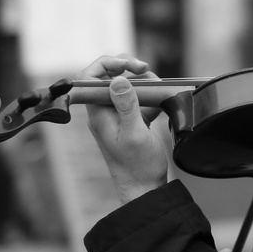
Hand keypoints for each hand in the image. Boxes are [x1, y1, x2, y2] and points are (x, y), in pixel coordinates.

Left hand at [79, 54, 171, 204]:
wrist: (145, 187)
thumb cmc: (138, 166)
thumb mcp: (135, 134)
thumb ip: (127, 106)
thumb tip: (118, 80)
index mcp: (99, 113)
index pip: (91, 77)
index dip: (110, 64)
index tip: (134, 65)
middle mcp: (104, 111)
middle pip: (110, 77)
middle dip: (131, 70)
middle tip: (150, 74)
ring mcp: (117, 115)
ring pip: (127, 86)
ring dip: (145, 84)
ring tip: (160, 91)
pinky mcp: (130, 120)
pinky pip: (138, 99)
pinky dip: (151, 97)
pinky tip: (161, 106)